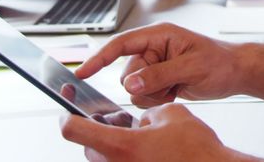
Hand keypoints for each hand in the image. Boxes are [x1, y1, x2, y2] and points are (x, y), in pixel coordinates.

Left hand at [60, 103, 251, 161]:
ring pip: (105, 157)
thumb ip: (148, 113)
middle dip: (98, 129)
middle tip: (112, 117)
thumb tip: (143, 121)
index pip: (73, 130)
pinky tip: (145, 146)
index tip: (67, 106)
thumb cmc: (196, 150)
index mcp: (121, 146)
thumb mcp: (170, 114)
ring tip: (133, 131)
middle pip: (89, 145)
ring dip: (114, 143)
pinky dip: (128, 154)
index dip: (67, 114)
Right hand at [75, 23, 241, 107]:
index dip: (100, 58)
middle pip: (127, 73)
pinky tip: (176, 93)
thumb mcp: (191, 67)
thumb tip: (131, 84)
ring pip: (134, 88)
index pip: (121, 44)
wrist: (236, 72)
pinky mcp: (160, 79)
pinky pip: (145, 95)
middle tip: (169, 85)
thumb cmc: (220, 61)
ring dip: (152, 94)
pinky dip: (158, 99)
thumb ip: (159, 75)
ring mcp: (156, 65)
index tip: (82, 71)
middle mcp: (154, 49)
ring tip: (176, 88)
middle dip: (144, 85)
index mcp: (159, 35)